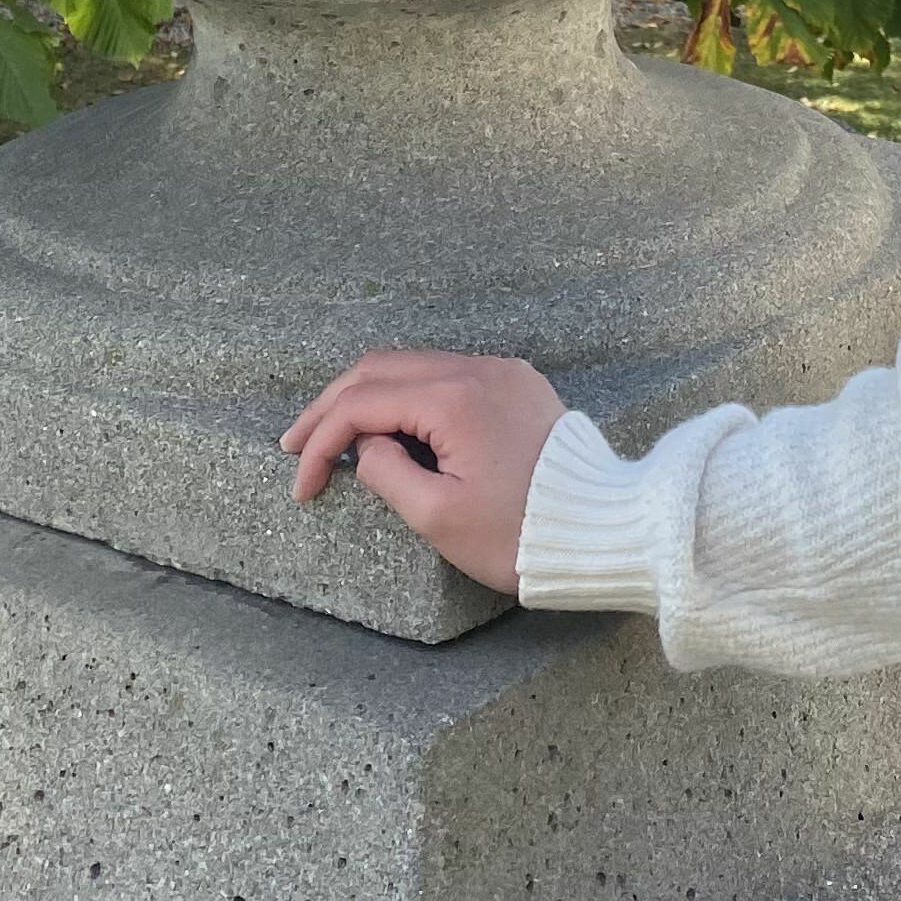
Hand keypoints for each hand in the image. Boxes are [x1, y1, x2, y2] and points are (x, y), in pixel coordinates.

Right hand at [280, 348, 566, 593]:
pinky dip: (409, 397)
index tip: (303, 487)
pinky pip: (448, 376)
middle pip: (381, 368)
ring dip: (370, 399)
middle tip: (297, 447)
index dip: (322, 441)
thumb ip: (387, 473)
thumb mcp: (439, 517)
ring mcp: (500, 371)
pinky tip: (391, 428)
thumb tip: (367, 445)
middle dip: (333, 407)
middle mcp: (477, 368)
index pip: (363, 403)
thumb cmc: (520, 533)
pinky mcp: (516, 384)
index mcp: (455, 397)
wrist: (603, 528)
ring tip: (336, 439)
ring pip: (413, 367)